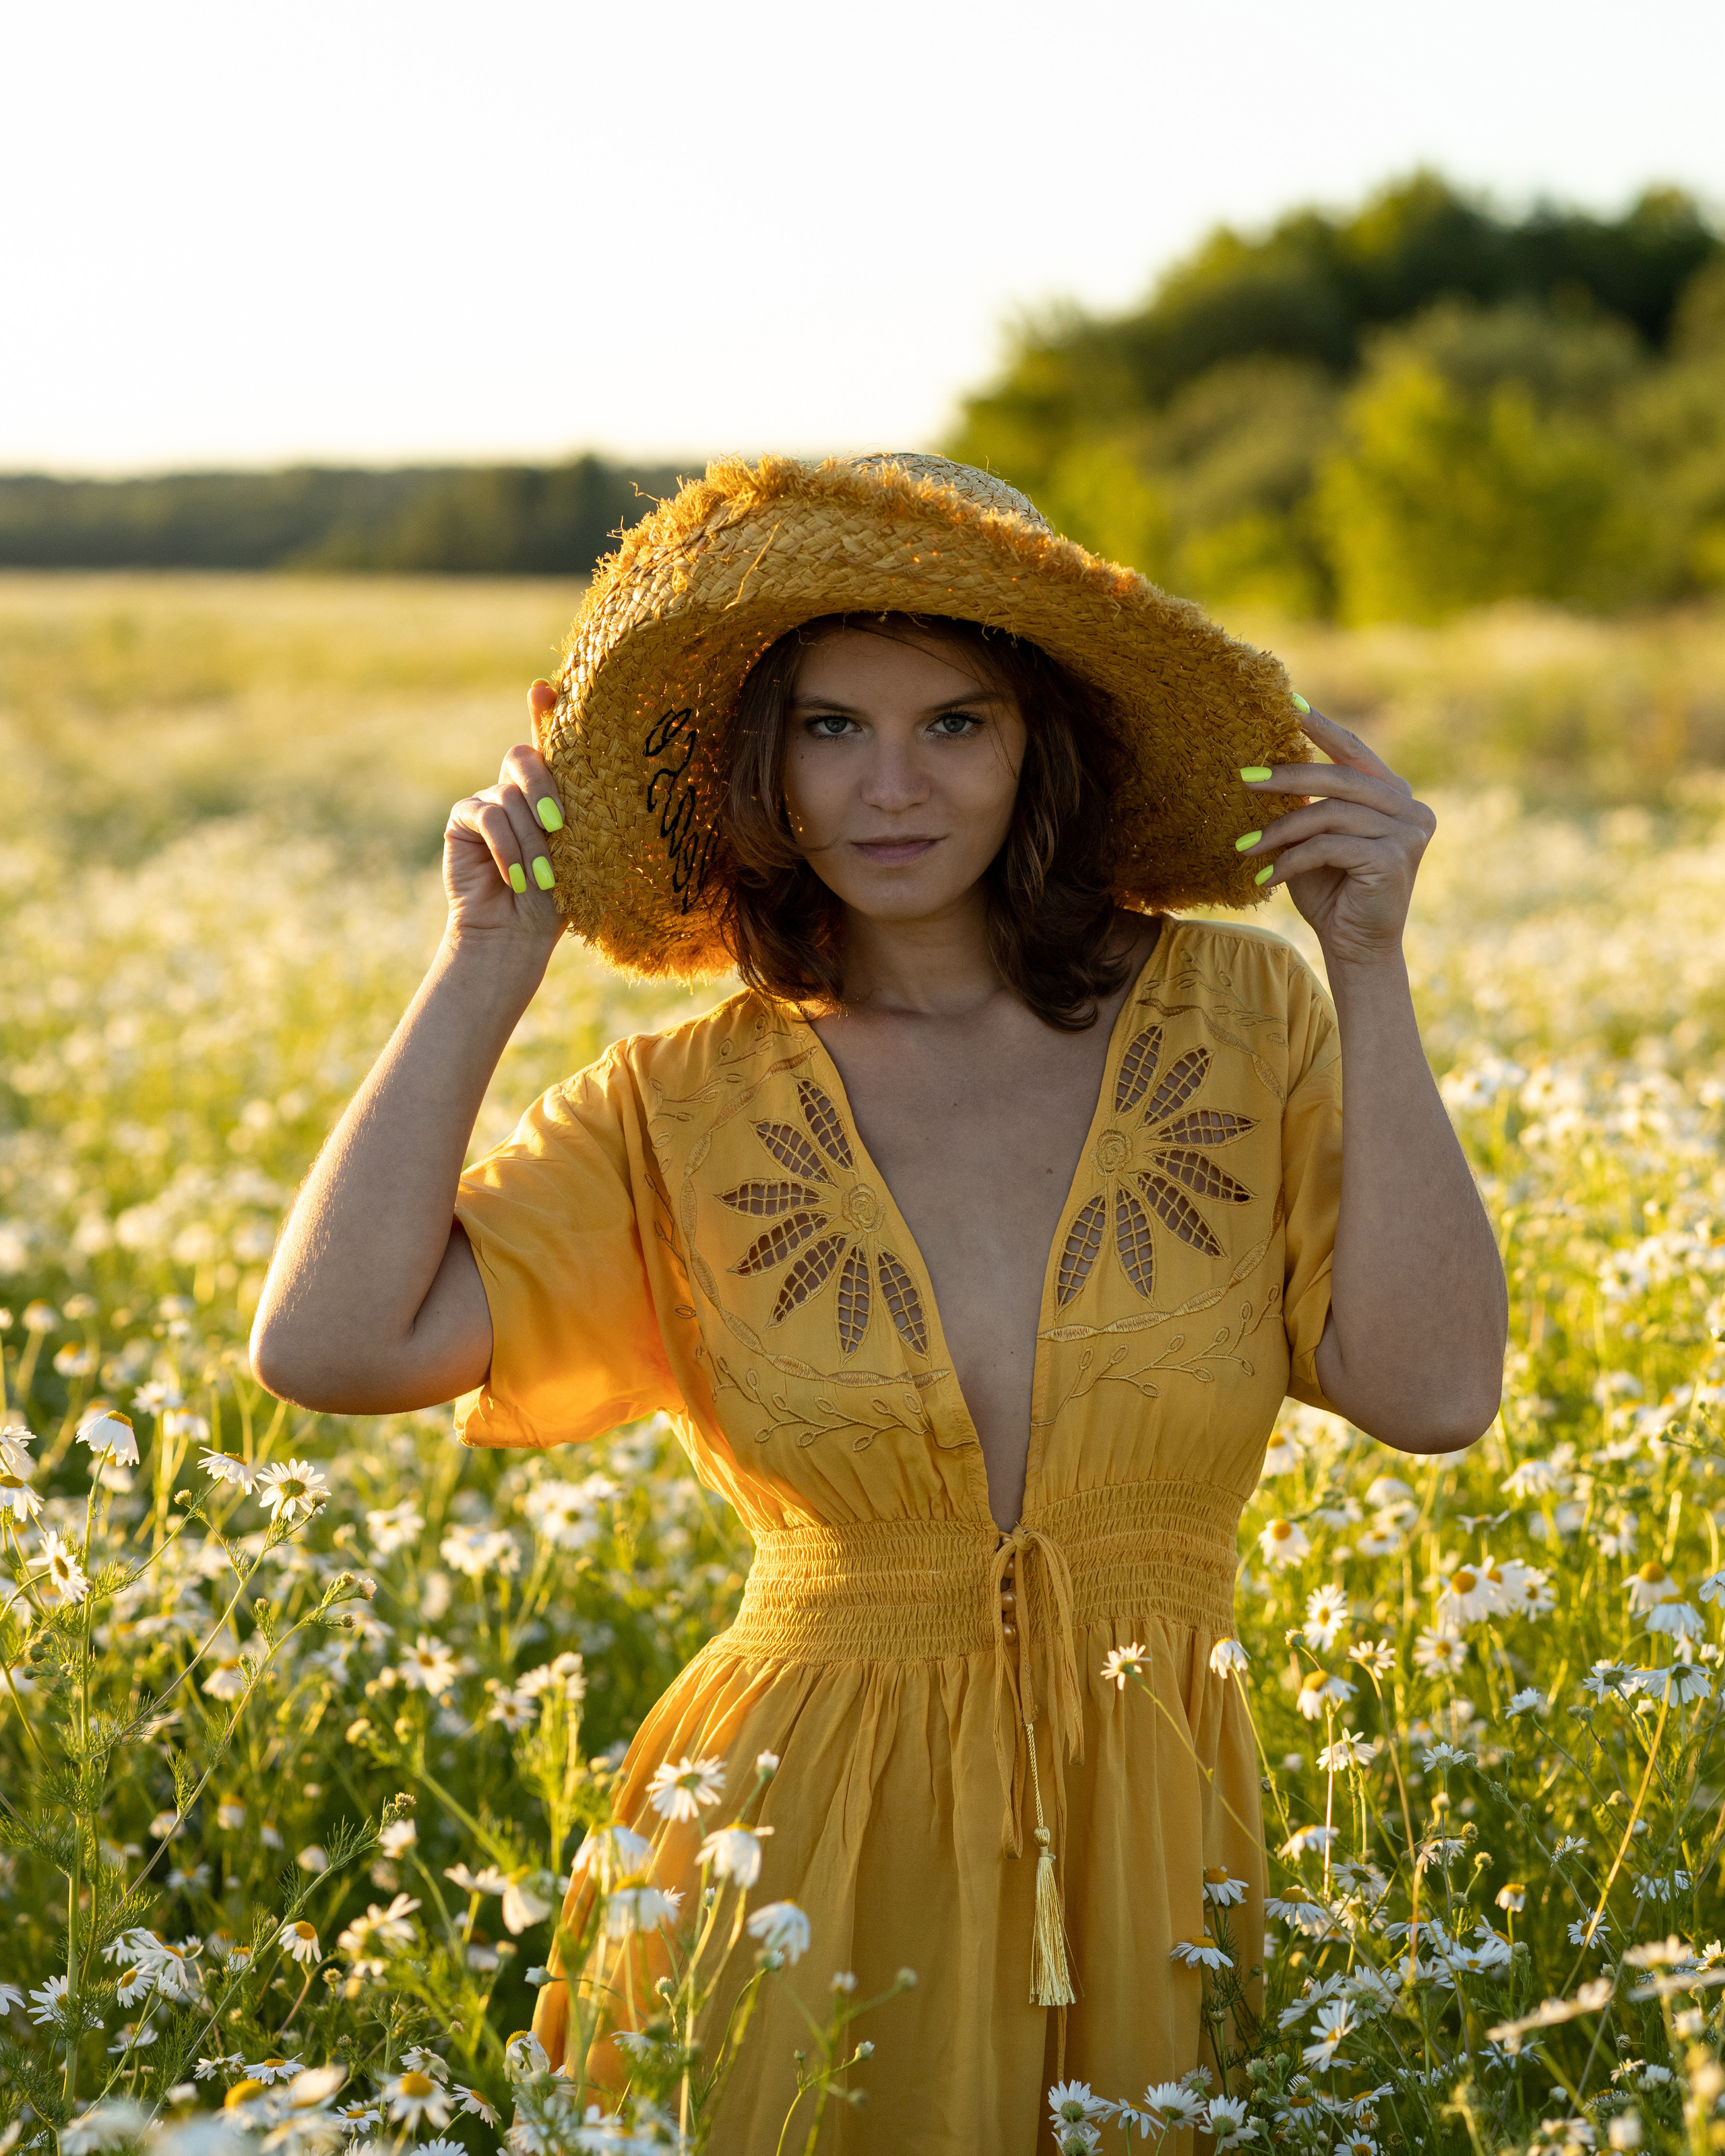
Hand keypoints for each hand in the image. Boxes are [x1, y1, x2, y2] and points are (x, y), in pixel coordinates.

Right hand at [442, 680, 566, 951]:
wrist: (517, 933)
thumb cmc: (559, 898)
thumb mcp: (579, 855)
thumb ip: (577, 818)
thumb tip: (582, 800)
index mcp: (553, 790)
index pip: (550, 741)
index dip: (544, 711)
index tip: (545, 688)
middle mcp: (517, 787)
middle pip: (525, 758)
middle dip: (544, 787)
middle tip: (560, 825)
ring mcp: (487, 798)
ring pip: (510, 797)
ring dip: (531, 841)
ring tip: (543, 877)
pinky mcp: (463, 818)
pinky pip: (487, 817)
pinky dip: (506, 847)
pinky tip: (516, 877)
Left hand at [1238, 707, 1434, 971]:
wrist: (1355, 948)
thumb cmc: (1332, 892)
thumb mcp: (1314, 839)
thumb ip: (1307, 804)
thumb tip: (1268, 764)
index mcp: (1393, 794)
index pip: (1354, 751)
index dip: (1321, 726)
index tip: (1287, 703)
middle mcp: (1410, 807)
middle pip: (1339, 778)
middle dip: (1288, 776)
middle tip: (1244, 777)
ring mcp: (1408, 831)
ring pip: (1330, 813)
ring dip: (1281, 830)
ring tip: (1245, 847)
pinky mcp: (1394, 857)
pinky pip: (1329, 845)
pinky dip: (1292, 859)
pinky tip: (1267, 877)